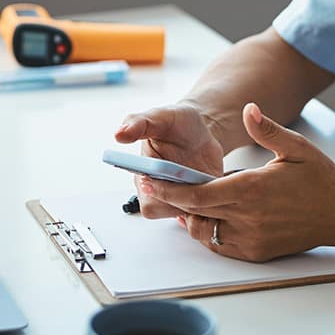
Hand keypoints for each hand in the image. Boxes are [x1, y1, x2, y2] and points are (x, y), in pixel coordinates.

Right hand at [114, 102, 224, 218]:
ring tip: (206, 177)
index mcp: (143, 177)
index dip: (167, 197)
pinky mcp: (199, 202)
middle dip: (187, 197)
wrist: (199, 131)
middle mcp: (159, 193)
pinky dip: (214, 207)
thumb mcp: (159, 116)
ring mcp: (180, 199)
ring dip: (202, 202)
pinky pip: (206, 218)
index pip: (150, 204)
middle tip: (197, 176)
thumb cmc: (176, 123)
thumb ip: (138, 123)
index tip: (177, 178)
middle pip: (175, 214)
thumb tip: (119, 134)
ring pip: (189, 218)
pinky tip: (215, 186)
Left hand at [138, 102, 334, 261]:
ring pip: (204, 232)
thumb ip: (267, 129)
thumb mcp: (296, 147)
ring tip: (181, 198)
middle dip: (172, 200)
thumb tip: (248, 109)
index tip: (151, 179)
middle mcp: (248, 218)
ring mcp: (251, 239)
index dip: (171, 188)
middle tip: (152, 186)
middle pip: (195, 213)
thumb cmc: (321, 179)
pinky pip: (221, 245)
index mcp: (252, 190)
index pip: (198, 194)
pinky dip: (208, 231)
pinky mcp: (256, 252)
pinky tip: (205, 215)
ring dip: (190, 217)